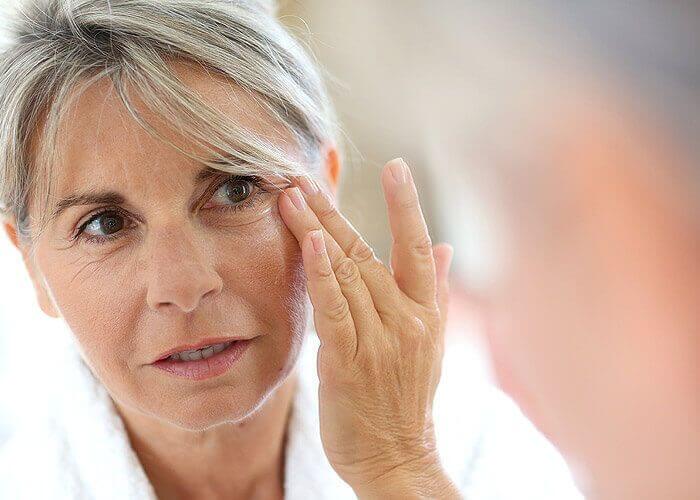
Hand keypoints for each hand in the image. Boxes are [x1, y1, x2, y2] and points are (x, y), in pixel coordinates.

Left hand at [278, 158, 459, 498]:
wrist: (397, 457)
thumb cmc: (407, 399)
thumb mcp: (431, 343)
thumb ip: (433, 291)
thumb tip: (444, 246)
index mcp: (424, 312)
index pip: (415, 247)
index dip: (406, 205)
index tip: (397, 166)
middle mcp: (405, 320)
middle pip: (366, 252)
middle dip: (334, 211)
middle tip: (306, 177)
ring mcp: (379, 340)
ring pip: (346, 273)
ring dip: (317, 231)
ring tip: (292, 197)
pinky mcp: (349, 361)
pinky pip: (336, 310)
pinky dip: (323, 274)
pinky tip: (311, 243)